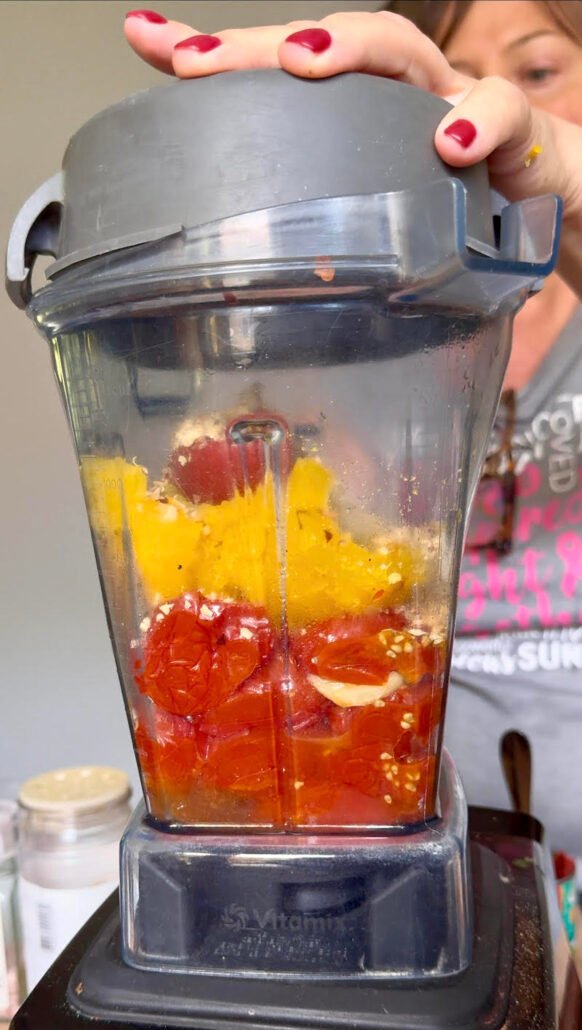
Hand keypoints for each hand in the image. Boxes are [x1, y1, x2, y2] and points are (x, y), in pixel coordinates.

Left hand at [125, 9, 581, 294]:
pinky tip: (447, 148)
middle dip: (257, 49)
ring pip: (401, 53)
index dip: (217, 59)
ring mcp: (451, 106)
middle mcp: (395, 101)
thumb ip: (327, 241)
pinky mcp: (517, 133)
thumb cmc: (456, 223)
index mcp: (357, 126)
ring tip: (304, 62)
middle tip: (198, 62)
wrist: (550, 219)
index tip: (146, 42)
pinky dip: (475, 126)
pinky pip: (501, 115)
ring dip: (351, 50)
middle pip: (322, 49)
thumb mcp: (382, 236)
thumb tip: (241, 289)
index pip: (279, 79)